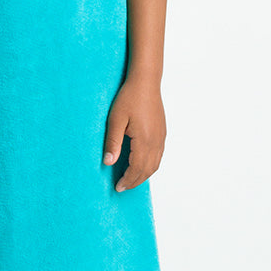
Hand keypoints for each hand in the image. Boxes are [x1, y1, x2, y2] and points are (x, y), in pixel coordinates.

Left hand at [102, 74, 165, 190]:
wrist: (146, 82)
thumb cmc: (129, 98)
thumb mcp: (115, 120)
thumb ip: (112, 142)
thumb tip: (108, 162)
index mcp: (144, 140)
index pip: (137, 168)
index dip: (128, 180)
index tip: (118, 187)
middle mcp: (156, 141)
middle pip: (148, 169)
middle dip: (135, 181)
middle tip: (122, 187)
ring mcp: (161, 137)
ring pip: (155, 164)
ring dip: (144, 175)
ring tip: (131, 180)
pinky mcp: (162, 132)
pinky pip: (159, 155)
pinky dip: (151, 165)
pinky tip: (142, 165)